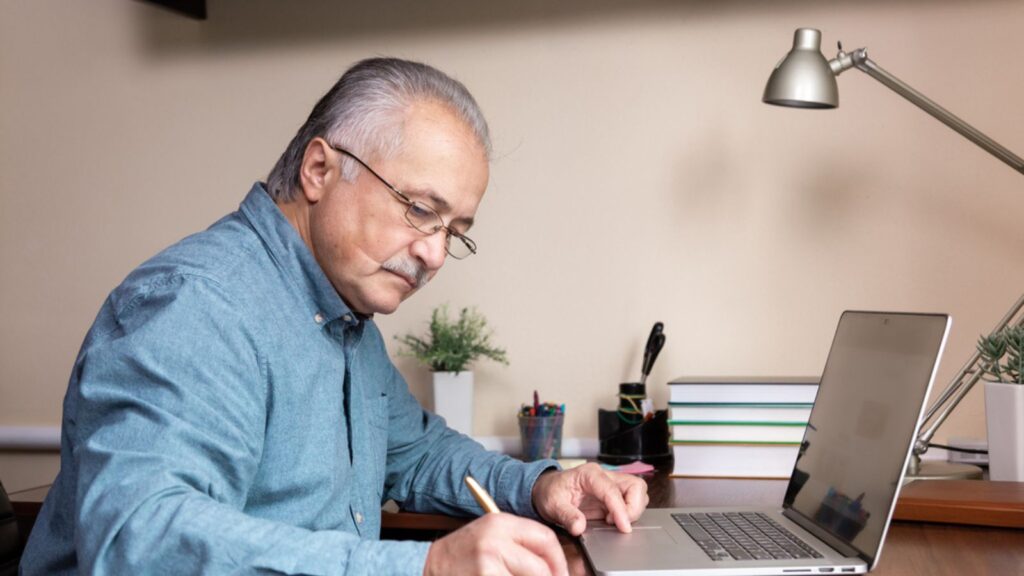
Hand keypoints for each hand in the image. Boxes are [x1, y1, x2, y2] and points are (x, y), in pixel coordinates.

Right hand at [423, 513, 568, 575]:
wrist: (427, 566)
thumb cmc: (461, 556)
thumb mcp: (490, 539)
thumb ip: (519, 546)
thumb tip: (554, 568)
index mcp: (500, 522)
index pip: (545, 537)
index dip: (559, 561)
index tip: (562, 574)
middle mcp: (495, 539)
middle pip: (541, 567)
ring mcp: (487, 562)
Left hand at [531, 463, 648, 535]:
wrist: (548, 490)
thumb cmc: (551, 493)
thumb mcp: (552, 505)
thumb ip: (566, 516)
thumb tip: (579, 527)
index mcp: (589, 474)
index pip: (613, 490)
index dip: (621, 510)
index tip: (624, 527)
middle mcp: (604, 476)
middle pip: (635, 486)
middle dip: (633, 507)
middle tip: (619, 524)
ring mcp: (611, 484)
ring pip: (638, 492)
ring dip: (633, 510)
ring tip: (614, 522)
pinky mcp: (614, 494)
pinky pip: (632, 501)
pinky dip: (629, 513)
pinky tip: (614, 521)